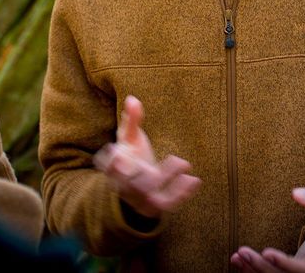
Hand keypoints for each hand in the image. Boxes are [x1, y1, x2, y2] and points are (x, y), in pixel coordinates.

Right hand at [93, 95, 200, 218]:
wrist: (136, 187)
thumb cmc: (131, 156)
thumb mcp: (128, 138)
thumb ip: (131, 120)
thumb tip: (132, 99)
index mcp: (114, 170)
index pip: (109, 170)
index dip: (112, 165)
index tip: (120, 155)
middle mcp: (125, 187)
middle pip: (132, 185)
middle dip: (144, 175)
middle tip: (163, 157)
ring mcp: (140, 198)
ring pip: (151, 195)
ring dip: (167, 179)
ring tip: (184, 162)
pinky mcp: (156, 206)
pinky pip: (168, 204)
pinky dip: (181, 194)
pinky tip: (194, 180)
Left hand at [230, 188, 304, 272]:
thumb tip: (295, 193)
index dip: (286, 264)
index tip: (266, 252)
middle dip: (263, 268)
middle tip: (242, 252)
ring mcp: (302, 270)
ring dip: (255, 271)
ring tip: (236, 257)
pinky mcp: (292, 268)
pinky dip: (255, 270)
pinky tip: (237, 260)